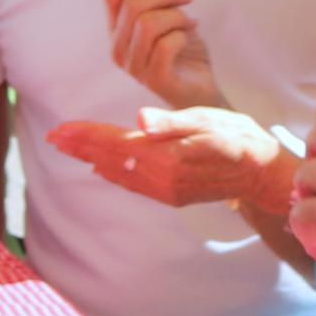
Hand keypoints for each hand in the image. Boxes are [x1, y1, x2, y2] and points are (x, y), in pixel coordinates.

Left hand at [46, 105, 289, 208]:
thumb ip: (171, 122)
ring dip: (92, 159)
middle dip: (80, 146)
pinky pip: (134, 184)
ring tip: (69, 148)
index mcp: (166, 156)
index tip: (59, 130)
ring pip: (119, 173)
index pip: (115, 142)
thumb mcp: (208, 120)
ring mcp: (166, 190)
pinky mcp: (172, 195)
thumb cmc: (238, 137)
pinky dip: (114, 174)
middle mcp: (161, 178)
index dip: (85, 135)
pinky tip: (102, 168)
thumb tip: (139, 120)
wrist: (262, 174)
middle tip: (52, 137)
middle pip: (111, 159)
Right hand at [101, 0, 223, 110]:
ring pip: (148, 24)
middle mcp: (118, 48)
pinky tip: (188, 37)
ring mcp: (134, 67)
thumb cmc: (182, 49)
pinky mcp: (155, 80)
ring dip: (176, 16)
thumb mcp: (168, 13)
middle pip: (133, 5)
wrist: (200, 87)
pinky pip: (165, 46)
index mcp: (117, 29)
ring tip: (189, 21)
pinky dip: (182, 35)